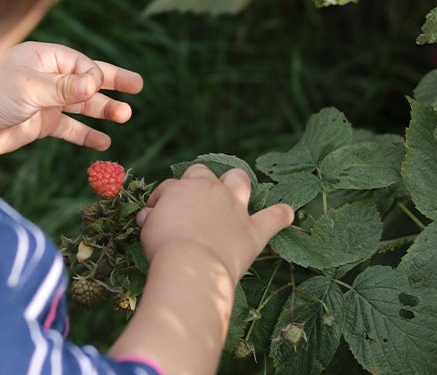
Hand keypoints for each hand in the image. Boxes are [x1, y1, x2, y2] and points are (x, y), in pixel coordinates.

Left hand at [0, 41, 142, 156]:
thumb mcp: (29, 88)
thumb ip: (63, 88)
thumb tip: (95, 84)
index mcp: (43, 57)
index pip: (80, 63)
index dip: (96, 74)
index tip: (99, 88)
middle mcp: (46, 77)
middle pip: (86, 79)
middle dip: (111, 84)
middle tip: (137, 88)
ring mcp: (44, 101)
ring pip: (81, 105)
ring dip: (102, 111)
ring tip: (125, 117)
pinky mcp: (39, 124)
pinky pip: (69, 127)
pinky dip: (86, 134)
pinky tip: (104, 142)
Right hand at [136, 165, 292, 284]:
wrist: (190, 264)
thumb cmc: (164, 246)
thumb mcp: (149, 228)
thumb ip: (153, 218)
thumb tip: (148, 216)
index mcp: (184, 187)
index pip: (170, 186)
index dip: (162, 200)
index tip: (156, 215)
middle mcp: (211, 190)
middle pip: (204, 173)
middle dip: (198, 183)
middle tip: (190, 203)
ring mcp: (235, 208)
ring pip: (239, 181)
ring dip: (237, 184)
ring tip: (234, 193)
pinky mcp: (252, 231)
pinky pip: (274, 218)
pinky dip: (281, 215)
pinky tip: (287, 213)